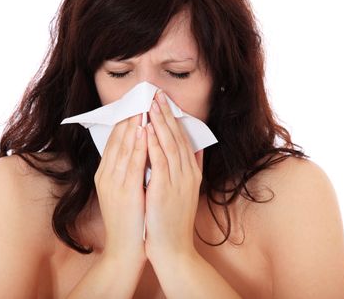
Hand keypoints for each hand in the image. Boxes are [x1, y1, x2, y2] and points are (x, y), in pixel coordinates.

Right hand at [94, 114, 147, 262]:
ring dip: (133, 124)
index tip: (135, 103)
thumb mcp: (125, 192)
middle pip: (117, 139)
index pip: (114, 141)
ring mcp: (113, 183)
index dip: (125, 120)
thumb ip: (129, 171)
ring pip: (123, 147)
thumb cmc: (130, 221)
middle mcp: (106, 175)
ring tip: (142, 106)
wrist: (125, 250)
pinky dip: (137, 145)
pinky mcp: (124, 191)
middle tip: (140, 96)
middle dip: (129, 116)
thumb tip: (141, 149)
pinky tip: (143, 131)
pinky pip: (132, 163)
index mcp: (105, 174)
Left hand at [144, 90, 203, 261]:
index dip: (173, 119)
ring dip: (160, 122)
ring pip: (169, 144)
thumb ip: (191, 169)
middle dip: (166, 114)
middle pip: (177, 137)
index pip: (183, 139)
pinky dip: (153, 143)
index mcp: (191, 173)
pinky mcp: (166, 189)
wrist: (173, 249)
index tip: (164, 102)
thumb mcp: (186, 192)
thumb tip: (196, 149)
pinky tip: (147, 129)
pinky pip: (159, 161)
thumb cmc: (173, 221)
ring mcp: (178, 181)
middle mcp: (187, 174)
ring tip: (151, 104)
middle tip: (156, 94)